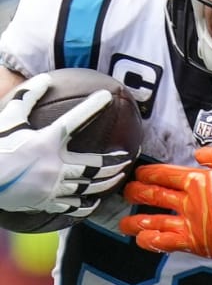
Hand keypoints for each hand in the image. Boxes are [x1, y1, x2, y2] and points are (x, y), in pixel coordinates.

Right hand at [0, 73, 130, 216]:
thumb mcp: (8, 117)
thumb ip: (27, 98)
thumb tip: (45, 78)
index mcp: (44, 143)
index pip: (74, 120)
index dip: (92, 107)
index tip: (106, 96)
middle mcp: (53, 165)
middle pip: (94, 166)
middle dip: (115, 162)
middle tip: (127, 156)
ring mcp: (52, 186)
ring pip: (89, 186)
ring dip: (108, 181)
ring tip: (121, 176)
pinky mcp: (47, 202)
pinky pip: (73, 205)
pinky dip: (87, 204)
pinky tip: (96, 201)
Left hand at [120, 147, 211, 260]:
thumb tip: (199, 154)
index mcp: (198, 180)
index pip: (164, 174)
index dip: (148, 173)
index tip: (139, 174)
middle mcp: (189, 202)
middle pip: (154, 195)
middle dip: (136, 193)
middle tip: (127, 193)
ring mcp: (191, 224)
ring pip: (155, 221)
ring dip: (137, 221)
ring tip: (125, 224)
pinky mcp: (197, 243)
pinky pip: (167, 243)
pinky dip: (153, 242)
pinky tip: (143, 241)